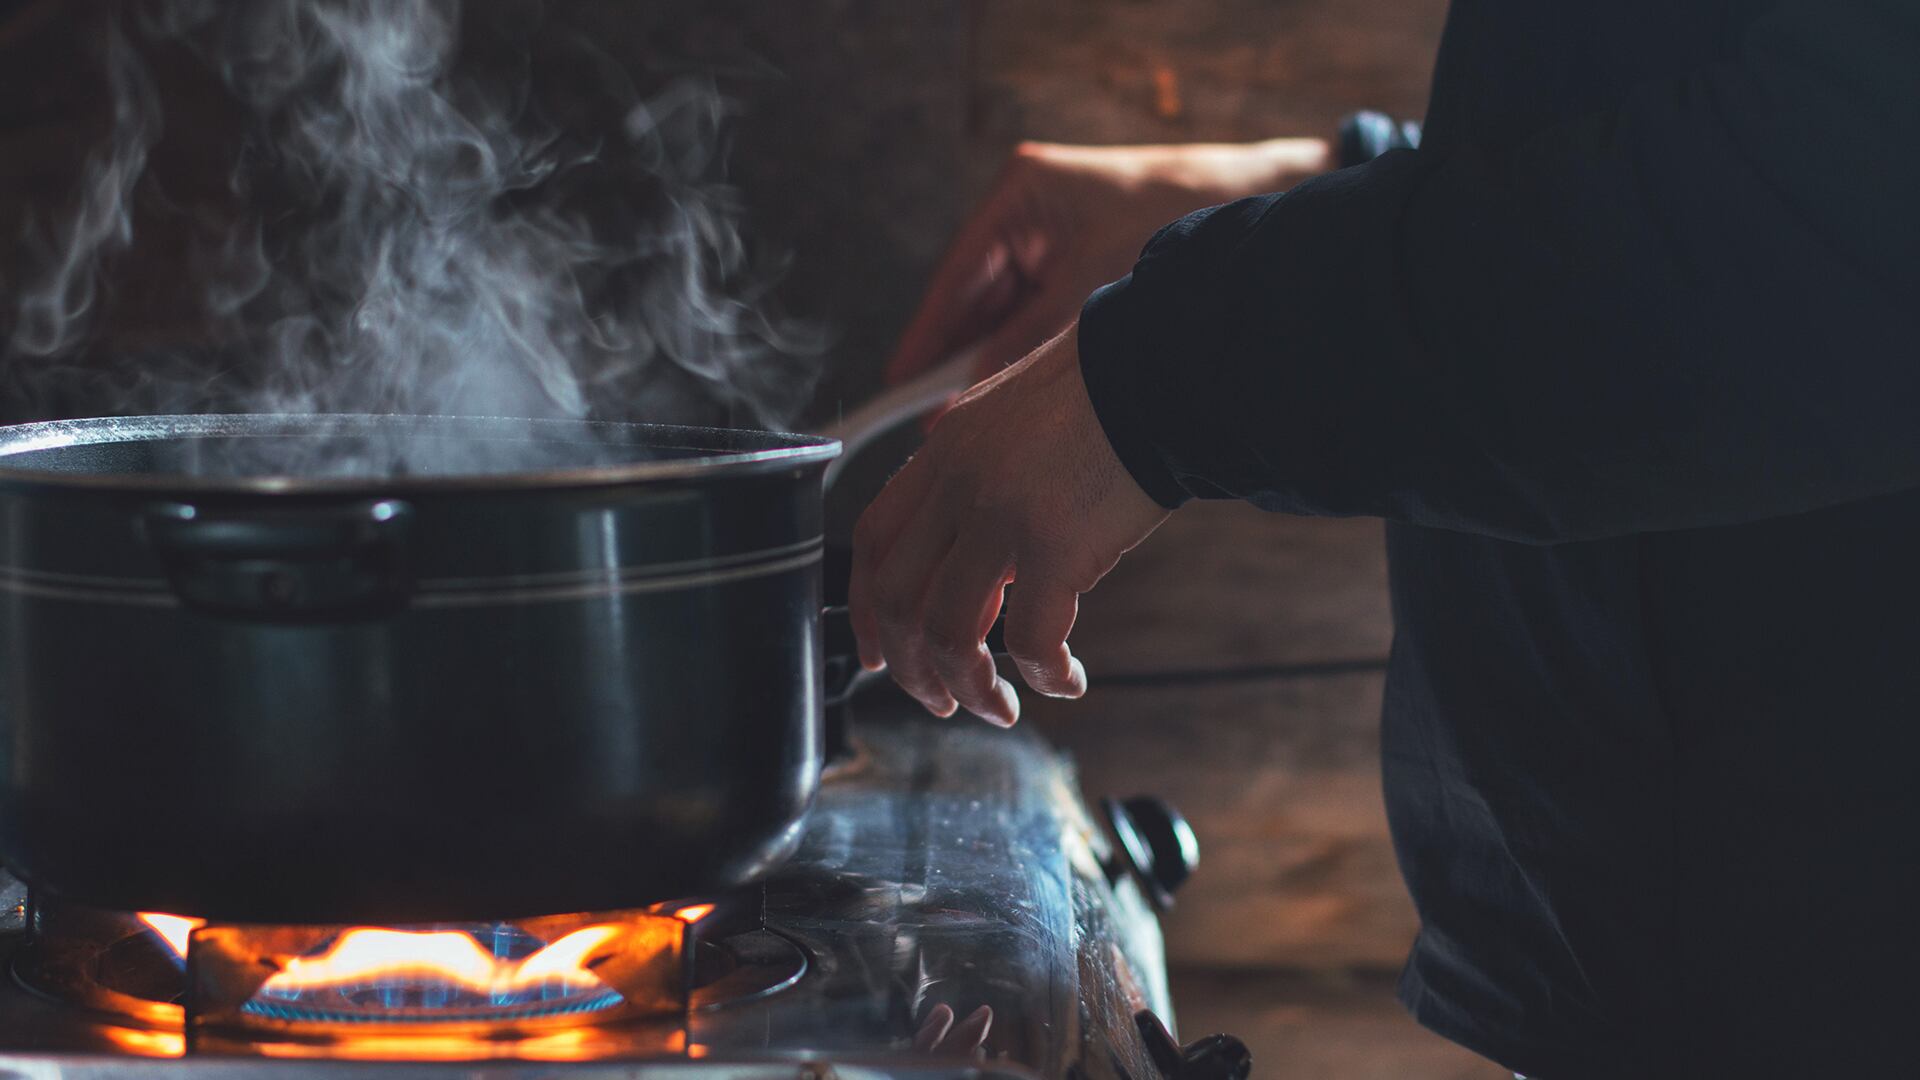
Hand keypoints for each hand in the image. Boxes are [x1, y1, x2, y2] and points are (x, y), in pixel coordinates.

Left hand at [850, 323, 1171, 724]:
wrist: (1163, 375)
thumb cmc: (1105, 398)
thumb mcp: (1010, 421)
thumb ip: (975, 479)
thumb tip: (972, 555)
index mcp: (943, 453)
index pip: (873, 543)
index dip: (867, 610)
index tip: (881, 654)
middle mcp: (959, 486)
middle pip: (899, 600)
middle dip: (912, 669)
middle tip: (942, 701)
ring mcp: (1003, 516)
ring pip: (950, 632)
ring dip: (970, 687)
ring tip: (999, 708)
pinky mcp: (1057, 547)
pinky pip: (1032, 639)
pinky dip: (1044, 675)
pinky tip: (1066, 681)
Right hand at [887, 138, 1327, 388]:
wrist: (1260, 201)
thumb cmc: (1181, 217)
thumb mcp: (1090, 292)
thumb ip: (1025, 344)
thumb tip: (976, 395)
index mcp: (1021, 196)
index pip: (953, 280)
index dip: (924, 339)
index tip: (898, 386)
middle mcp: (1029, 215)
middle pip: (975, 304)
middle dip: (961, 362)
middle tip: (939, 423)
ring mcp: (1054, 240)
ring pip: (1005, 318)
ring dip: (998, 363)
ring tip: (982, 419)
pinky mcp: (1080, 265)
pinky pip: (1037, 319)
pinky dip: (1029, 355)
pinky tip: (1023, 397)